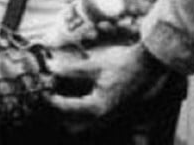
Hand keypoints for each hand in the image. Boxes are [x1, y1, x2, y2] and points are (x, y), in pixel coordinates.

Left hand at [47, 43, 167, 131]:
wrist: (150, 66)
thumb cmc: (124, 64)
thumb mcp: (95, 65)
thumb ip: (71, 69)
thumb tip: (51, 68)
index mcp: (96, 107)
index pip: (65, 109)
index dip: (51, 100)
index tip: (44, 92)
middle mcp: (103, 118)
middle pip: (72, 127)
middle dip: (60, 116)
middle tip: (52, 100)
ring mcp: (111, 118)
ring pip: (84, 128)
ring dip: (71, 119)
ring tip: (64, 102)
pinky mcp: (116, 115)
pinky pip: (94, 124)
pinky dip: (83, 117)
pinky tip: (82, 102)